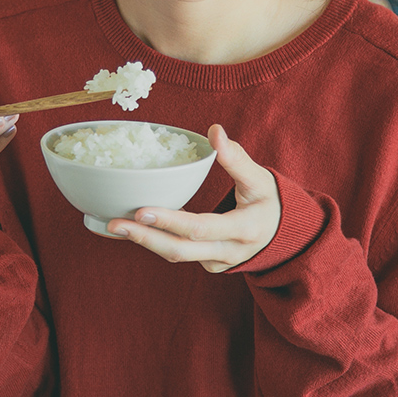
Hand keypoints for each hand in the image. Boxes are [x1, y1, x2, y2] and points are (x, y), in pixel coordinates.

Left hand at [106, 125, 280, 272]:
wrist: (283, 234)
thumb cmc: (269, 201)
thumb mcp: (260, 178)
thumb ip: (236, 158)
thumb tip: (214, 131)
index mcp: (245, 229)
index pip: (201, 229)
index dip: (170, 221)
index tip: (141, 211)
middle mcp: (230, 252)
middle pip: (181, 250)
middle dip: (145, 238)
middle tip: (115, 223)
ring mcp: (218, 263)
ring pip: (176, 255)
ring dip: (145, 241)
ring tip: (113, 225)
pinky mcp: (210, 265)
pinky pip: (179, 254)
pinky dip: (157, 240)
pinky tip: (136, 226)